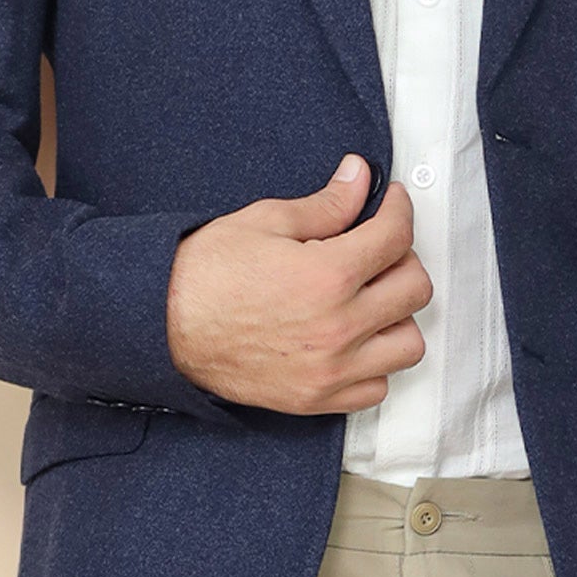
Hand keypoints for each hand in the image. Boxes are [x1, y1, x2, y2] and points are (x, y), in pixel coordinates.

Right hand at [166, 155, 433, 415]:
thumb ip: (326, 205)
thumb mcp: (266, 221)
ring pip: (408, 344)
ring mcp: (331, 369)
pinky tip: (351, 339)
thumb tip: (359, 178)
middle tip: (376, 248)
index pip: (397, 236)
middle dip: (402, 258)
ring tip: (368, 298)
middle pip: (415, 288)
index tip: (389, 203)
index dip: (398, 208)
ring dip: (396, 316)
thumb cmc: (205, 272)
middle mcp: (339, 326)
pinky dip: (374, 363)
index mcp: (329, 274)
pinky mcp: (317, 399)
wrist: (160, 325)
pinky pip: (377, 387)